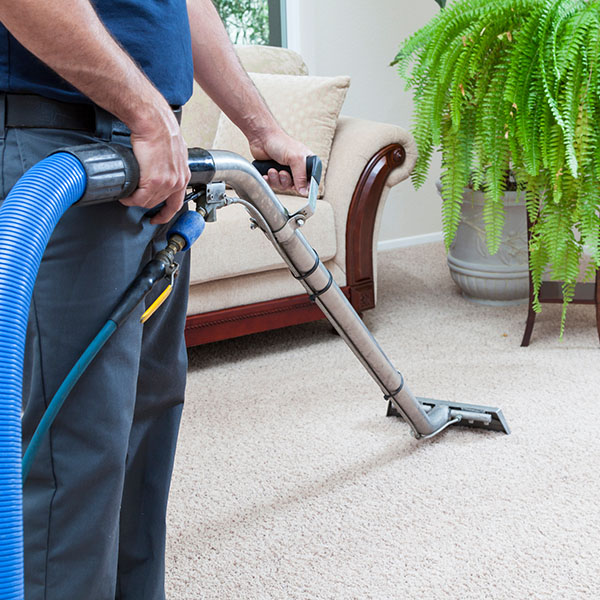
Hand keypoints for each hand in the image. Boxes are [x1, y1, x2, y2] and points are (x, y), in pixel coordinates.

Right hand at [120, 106, 190, 224]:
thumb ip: (169, 164)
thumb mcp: (173, 151)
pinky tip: (125, 195)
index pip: (176, 203)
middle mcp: (177, 181)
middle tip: (134, 199)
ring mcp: (167, 183)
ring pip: (148, 202)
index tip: (158, 217)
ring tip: (127, 194)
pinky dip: (130, 198)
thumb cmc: (161, 130)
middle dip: (145, 203)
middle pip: (158, 203)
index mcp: (183, 175)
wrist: (154, 123)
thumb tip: (159, 168)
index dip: (166, 213)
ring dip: (136, 200)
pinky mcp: (154, 181)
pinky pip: (139, 198)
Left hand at [249, 129, 311, 195]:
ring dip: (277, 180)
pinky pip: (273, 185)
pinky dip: (269, 180)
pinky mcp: (274, 175)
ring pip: (284, 187)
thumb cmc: (280, 142)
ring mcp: (285, 172)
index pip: (311, 181)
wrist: (262, 138)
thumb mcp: (295, 158)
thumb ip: (301, 176)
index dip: (305, 186)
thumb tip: (304, 192)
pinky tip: (267, 173)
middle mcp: (297, 169)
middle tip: (282, 172)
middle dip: (286, 181)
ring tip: (272, 170)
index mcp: (307, 163)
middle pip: (296, 187)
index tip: (298, 187)